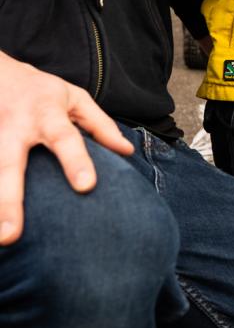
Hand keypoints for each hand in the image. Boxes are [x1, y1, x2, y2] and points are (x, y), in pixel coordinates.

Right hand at [0, 53, 133, 244]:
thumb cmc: (42, 92)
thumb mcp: (75, 98)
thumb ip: (100, 125)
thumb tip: (127, 152)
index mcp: (46, 113)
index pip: (64, 138)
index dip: (75, 161)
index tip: (87, 186)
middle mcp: (14, 126)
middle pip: (10, 164)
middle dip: (10, 200)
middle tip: (10, 235)